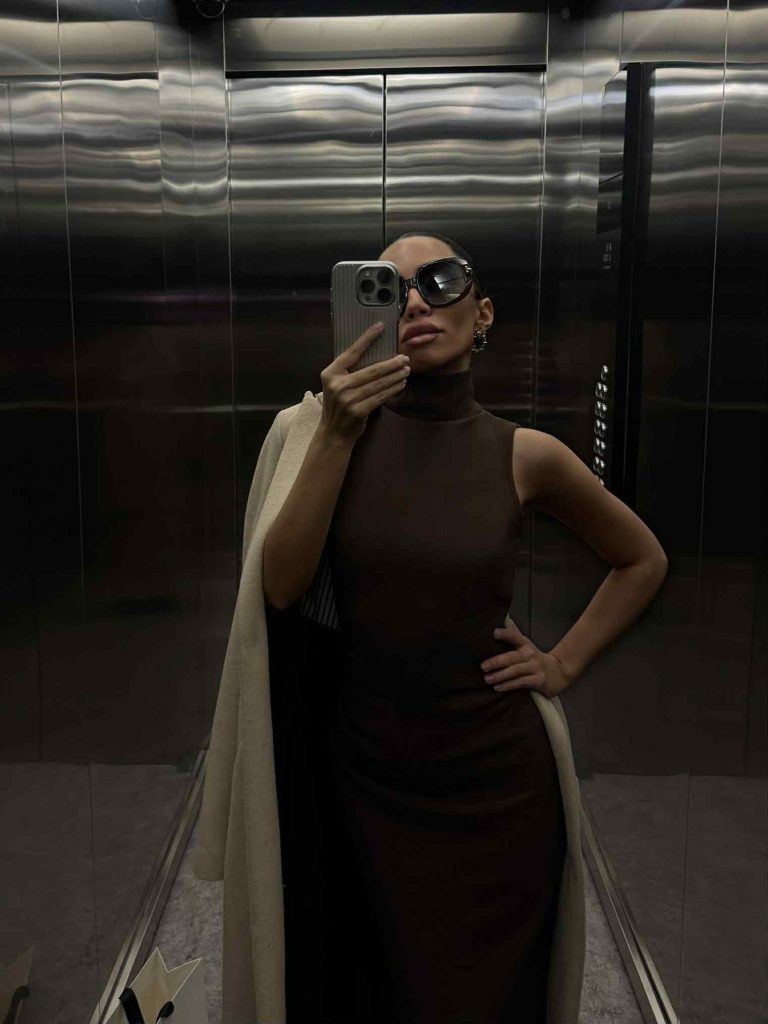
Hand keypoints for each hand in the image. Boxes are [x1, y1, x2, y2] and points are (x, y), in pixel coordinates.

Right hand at [319, 322, 410, 444]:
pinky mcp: (358, 411)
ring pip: (379, 383)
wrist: (333, 432)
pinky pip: (381, 397)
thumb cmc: (338, 405)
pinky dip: (393, 389)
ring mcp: (348, 399)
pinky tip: (401, 384)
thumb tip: (377, 356)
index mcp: (331, 373)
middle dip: (391, 363)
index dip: (367, 338)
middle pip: (371, 370)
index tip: (380, 326)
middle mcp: (338, 385)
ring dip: (396, 376)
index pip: (352, 352)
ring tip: (406, 370)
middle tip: (404, 358)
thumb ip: (349, 372)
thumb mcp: (336, 385)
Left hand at [480, 619, 570, 697]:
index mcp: (526, 645)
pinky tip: (498, 687)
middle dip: (496, 662)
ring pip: (516, 671)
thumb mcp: (526, 646)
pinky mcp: (539, 680)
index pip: (515, 637)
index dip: (506, 634)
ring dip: (500, 676)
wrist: (559, 672)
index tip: (494, 633)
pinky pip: (522, 683)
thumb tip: (505, 619)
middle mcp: (530, 654)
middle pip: (512, 657)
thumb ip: (514, 635)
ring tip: (487, 679)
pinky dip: (509, 685)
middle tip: (483, 666)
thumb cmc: (535, 659)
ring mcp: (536, 667)